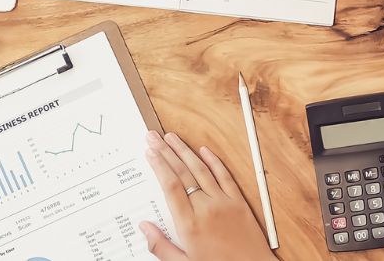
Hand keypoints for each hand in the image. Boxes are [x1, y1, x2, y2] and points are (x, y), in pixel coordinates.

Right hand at [139, 131, 276, 260]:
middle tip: (154, 137)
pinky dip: (214, 161)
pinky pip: (225, 176)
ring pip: (201, 169)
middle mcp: (206, 208)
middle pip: (182, 172)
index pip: (170, 185)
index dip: (158, 165)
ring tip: (172, 138)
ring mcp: (224, 202)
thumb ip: (161, 247)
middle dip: (166, 152)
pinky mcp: (239, 203)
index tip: (150, 152)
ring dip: (185, 151)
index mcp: (190, 224)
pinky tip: (204, 151)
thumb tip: (145, 228)